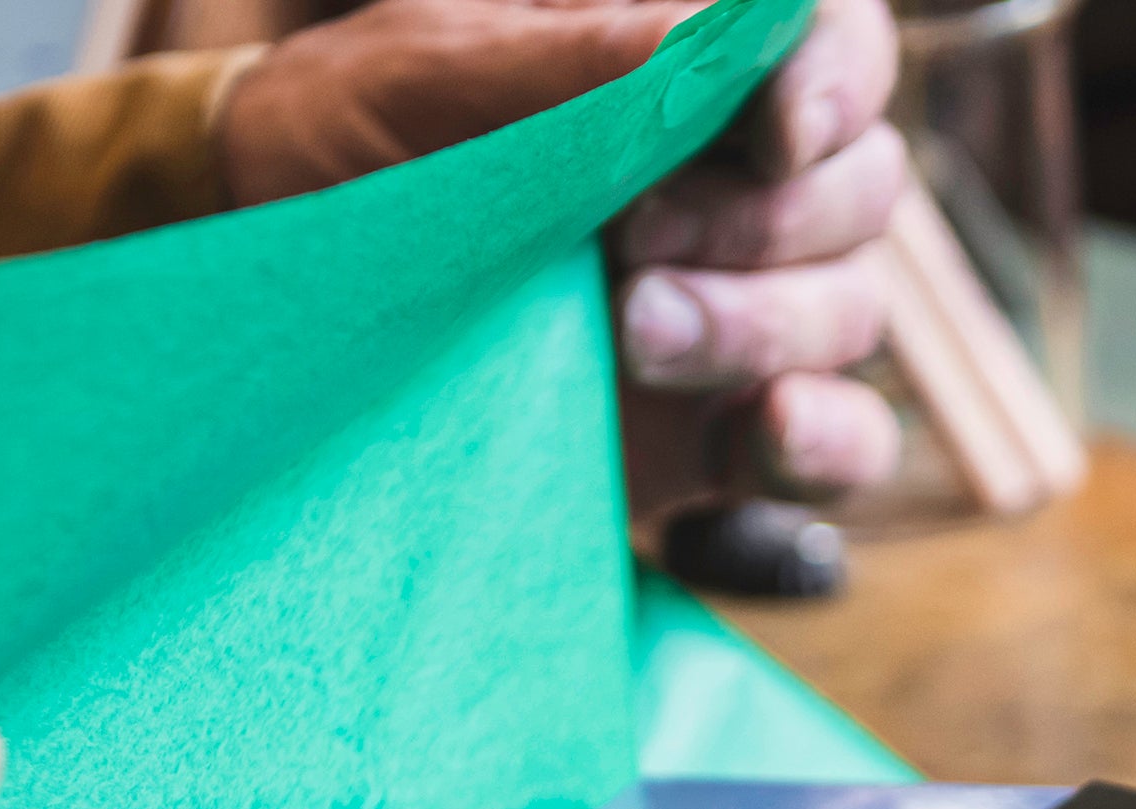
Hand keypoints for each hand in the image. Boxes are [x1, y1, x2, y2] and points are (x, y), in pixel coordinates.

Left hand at [213, 0, 904, 519]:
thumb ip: (580, 57)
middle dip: (764, 224)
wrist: (277, 294)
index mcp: (688, 59)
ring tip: (633, 335)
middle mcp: (742, 177)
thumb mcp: (431, 72)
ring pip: (851, 312)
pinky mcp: (727, 426)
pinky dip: (819, 442)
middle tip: (633, 247)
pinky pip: (842, 442)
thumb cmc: (350, 138)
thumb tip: (727, 34)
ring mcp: (746, 305)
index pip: (836, 43)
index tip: (777, 131)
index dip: (833, 80)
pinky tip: (759, 434)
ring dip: (761, 326)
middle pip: (859, 189)